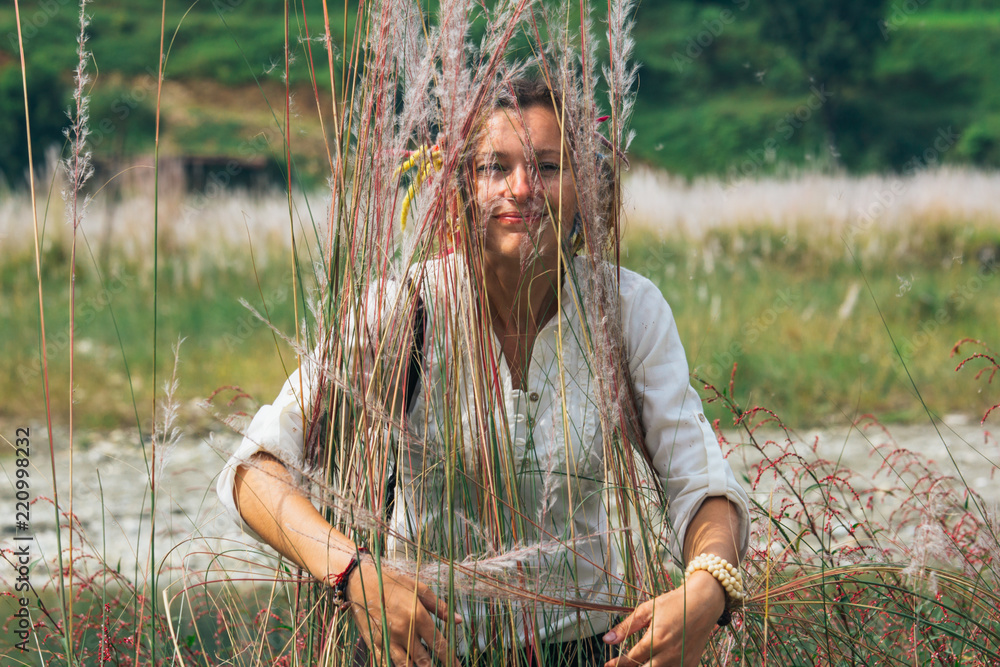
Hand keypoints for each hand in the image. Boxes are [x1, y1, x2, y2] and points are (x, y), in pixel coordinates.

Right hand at [345, 559, 461, 666]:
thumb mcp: (418, 588)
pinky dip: (396, 666)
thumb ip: (439, 606)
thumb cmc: (391, 581)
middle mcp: (404, 630)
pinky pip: (386, 663)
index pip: (438, 644)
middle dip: (432, 666)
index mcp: (417, 615)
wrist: (360, 580)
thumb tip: (458, 620)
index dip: (449, 658)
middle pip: (423, 660)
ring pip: (405, 665)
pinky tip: (403, 666)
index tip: (457, 666)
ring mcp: (387, 638)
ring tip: (423, 666)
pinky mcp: (374, 642)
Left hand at [602, 571, 724, 666]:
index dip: (618, 663)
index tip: (608, 664)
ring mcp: (682, 661)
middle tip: (622, 664)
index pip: (632, 658)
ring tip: (640, 660)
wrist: (704, 603)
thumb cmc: (674, 603)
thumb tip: (607, 640)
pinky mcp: (691, 663)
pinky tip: (657, 661)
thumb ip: (626, 627)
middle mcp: (670, 654)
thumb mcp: (647, 610)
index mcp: (656, 639)